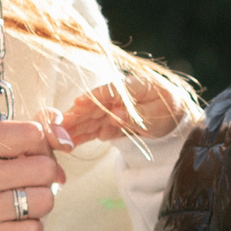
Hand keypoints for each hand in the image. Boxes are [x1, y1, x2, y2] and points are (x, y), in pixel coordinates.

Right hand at [0, 114, 69, 230]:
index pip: (31, 134)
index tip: (35, 158)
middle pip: (43, 169)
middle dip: (45, 179)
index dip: (44, 147)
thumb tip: (64, 139)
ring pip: (43, 201)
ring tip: (21, 204)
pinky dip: (31, 228)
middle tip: (29, 185)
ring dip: (40, 204)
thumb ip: (37, 131)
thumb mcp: (2, 146)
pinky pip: (33, 230)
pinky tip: (13, 224)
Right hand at [60, 77, 192, 146]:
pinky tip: (70, 143)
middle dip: (74, 116)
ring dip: (74, 128)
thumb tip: (113, 117)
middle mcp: (117, 98)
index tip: (77, 103)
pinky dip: (84, 136)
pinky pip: (95, 129)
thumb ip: (136, 115)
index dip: (92, 97)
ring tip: (57, 138)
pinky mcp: (111, 122)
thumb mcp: (158, 113)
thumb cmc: (169, 109)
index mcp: (132, 88)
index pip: (109, 91)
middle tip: (56, 125)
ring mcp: (113, 109)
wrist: (174, 114)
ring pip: (90, 119)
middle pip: (93, 107)